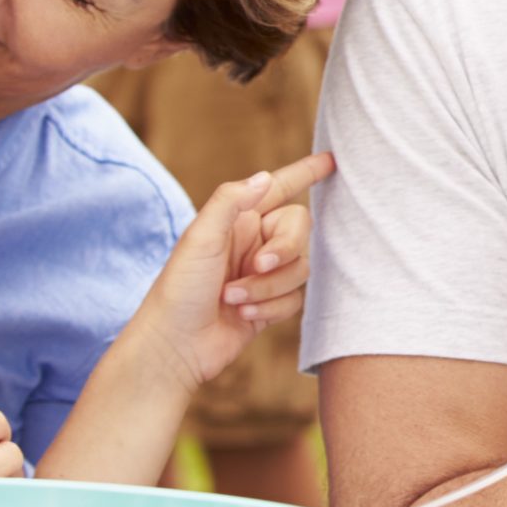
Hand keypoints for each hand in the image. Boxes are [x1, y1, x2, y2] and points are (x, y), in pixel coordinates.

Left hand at [132, 154, 331, 392]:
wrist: (175, 346)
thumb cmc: (179, 289)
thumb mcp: (199, 238)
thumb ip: (231, 202)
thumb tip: (265, 177)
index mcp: (237, 220)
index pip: (279, 188)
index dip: (306, 172)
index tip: (332, 160)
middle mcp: (254, 243)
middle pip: (299, 231)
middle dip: (283, 251)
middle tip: (257, 266)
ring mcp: (263, 274)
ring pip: (300, 269)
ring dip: (268, 287)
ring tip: (232, 298)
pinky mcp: (271, 303)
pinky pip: (295, 298)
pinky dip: (271, 308)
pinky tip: (243, 316)